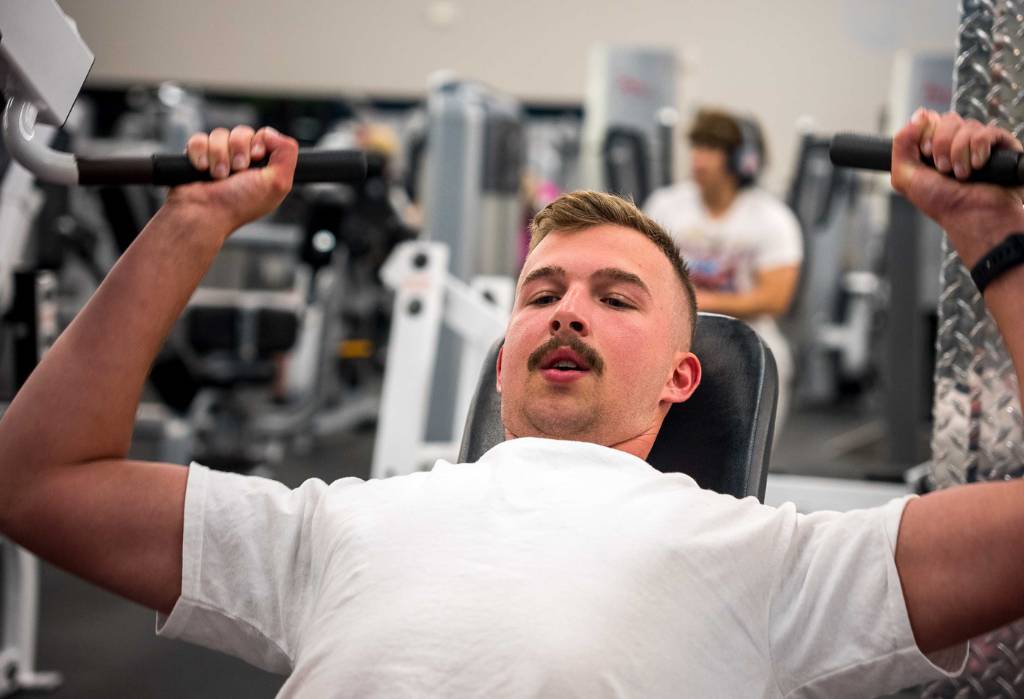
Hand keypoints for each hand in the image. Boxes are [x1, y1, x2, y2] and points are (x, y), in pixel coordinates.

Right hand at [166, 125, 298, 234]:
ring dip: (219, 155)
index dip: (259, 143)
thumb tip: (272, 133)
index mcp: (263, 168)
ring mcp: (219, 158)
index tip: (256, 157)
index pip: (264, 136)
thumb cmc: (238, 206)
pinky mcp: (198, 156)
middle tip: (237, 171)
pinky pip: (199, 140)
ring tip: (219, 176)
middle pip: (242, 132)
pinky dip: (201, 154)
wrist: (203, 214)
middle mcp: (242, 162)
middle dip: (238, 150)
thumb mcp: (277, 183)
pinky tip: (203, 170)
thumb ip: (286, 153)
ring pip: (219, 134)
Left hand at [891, 109, 1023, 266]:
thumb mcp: (906, 177)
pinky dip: (979, 149)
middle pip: (948, 119)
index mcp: (934, 148)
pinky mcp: (1002, 146)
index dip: (926, 133)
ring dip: (960, 152)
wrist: (974, 216)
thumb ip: (901, 145)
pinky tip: (980, 166)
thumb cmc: (942, 203)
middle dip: (942, 145)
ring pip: (968, 125)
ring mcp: (980, 144)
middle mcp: (957, 143)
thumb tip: (918, 115)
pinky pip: (988, 131)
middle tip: (944, 169)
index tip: (925, 154)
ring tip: (963, 175)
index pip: (930, 120)